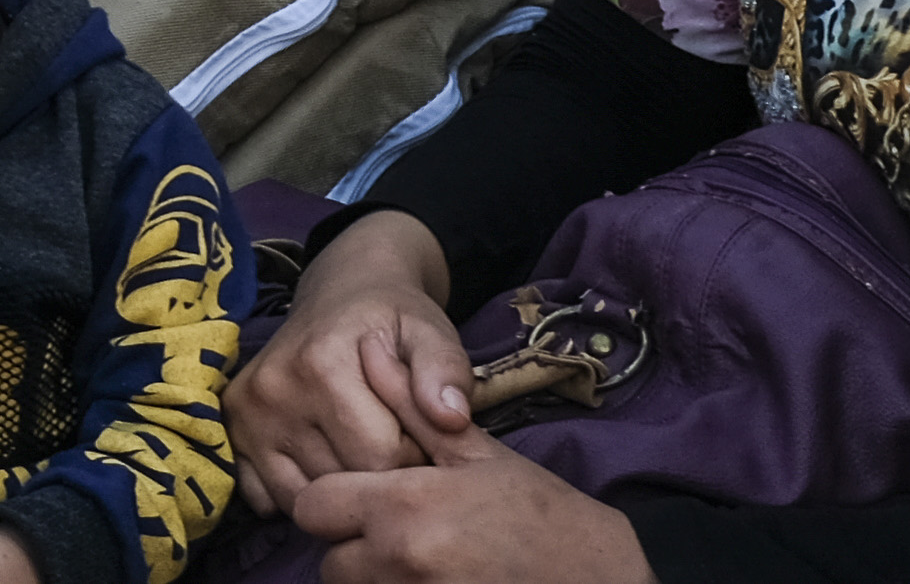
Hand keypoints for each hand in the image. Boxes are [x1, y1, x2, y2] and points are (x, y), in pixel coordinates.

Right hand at [229, 211, 467, 512]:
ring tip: (358, 443)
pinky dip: (299, 488)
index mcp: (321, 364)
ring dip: (338, 484)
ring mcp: (245, 415)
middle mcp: (273, 390)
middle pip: (340, 481)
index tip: (417, 430)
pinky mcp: (232, 431)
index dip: (411, 455)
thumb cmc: (391, 318)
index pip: (379, 459)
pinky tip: (321, 454)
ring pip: (304, 499)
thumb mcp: (430, 331)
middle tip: (389, 435)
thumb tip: (451, 417)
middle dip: (376, 474)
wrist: (343, 290)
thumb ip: (446, 371)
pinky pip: (267, 498)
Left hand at [287, 414, 648, 583]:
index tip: (364, 500)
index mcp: (404, 504)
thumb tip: (368, 350)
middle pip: (330, 561)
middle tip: (401, 535)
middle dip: (354, 547)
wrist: (596, 581)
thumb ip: (413, 406)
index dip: (333, 502)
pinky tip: (437, 580)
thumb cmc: (540, 514)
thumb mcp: (478, 454)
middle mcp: (398, 559)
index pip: (312, 507)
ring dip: (376, 577)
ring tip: (424, 560)